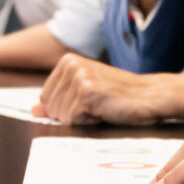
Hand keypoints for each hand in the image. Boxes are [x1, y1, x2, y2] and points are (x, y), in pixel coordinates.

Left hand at [34, 53, 183, 124]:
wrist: (149, 96)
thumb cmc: (118, 96)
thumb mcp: (84, 94)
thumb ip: (57, 100)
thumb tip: (33, 110)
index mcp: (67, 61)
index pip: (45, 98)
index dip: (66, 108)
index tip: (88, 101)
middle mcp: (71, 65)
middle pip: (51, 107)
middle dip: (72, 114)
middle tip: (97, 105)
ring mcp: (79, 77)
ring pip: (60, 115)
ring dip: (82, 118)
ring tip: (101, 107)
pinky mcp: (87, 92)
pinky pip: (73, 120)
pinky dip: (89, 122)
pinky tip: (104, 111)